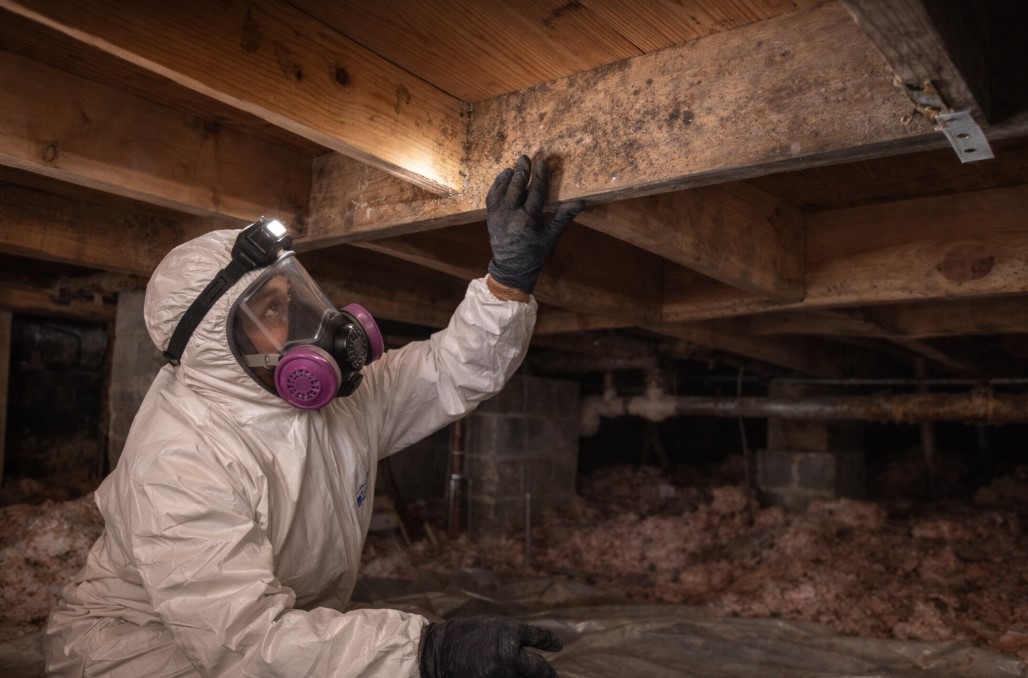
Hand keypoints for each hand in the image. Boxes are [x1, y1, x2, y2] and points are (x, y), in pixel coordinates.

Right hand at [420, 614, 562, 677]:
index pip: (539, 643)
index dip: (550, 648)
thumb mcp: (497, 625)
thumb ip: (522, 634)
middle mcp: (507, 657)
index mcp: (510, 636)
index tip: (556, 648)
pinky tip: (512, 677)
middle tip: (551, 676)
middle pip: (539, 672)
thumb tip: (554, 644)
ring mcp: (498, 675)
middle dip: (547, 675)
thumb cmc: (470, 634)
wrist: (440, 651)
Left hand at [486, 155, 583, 293]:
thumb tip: (581, 202)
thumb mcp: (551, 237)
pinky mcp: (490, 217)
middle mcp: (510, 216)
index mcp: (527, 220)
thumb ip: (563, 217)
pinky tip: (503, 177)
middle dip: (522, 171)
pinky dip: (497, 185)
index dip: (540, 176)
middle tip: (525, 157)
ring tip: (515, 166)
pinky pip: (492, 197)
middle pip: (516, 188)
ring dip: (508, 177)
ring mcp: (498, 216)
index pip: (535, 192)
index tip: (542, 162)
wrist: (512, 267)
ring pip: (502, 190)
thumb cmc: (535, 253)